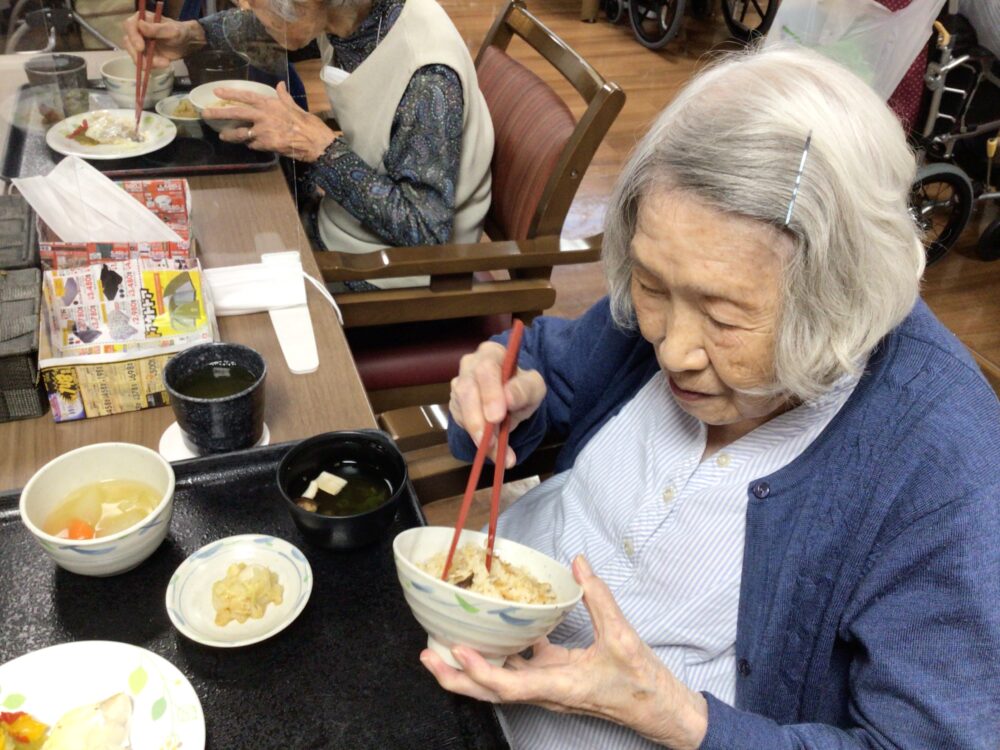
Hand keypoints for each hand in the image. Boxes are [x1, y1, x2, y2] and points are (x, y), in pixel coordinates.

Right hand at [122, 14, 204, 68]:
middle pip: (128, 42)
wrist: (187, 43)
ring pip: (134, 54)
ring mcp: (140, 43)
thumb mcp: (172, 30)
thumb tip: (140, 25)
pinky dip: (152, 65)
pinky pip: (142, 62)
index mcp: (142, 19)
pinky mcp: (144, 54)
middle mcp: (137, 30)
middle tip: (150, 63)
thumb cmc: (180, 32)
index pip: (130, 26)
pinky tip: (164, 63)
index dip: (133, 37)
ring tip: (164, 63)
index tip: (141, 48)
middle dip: (137, 54)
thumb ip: (157, 29)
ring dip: (147, 62)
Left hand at [211, 82, 336, 161]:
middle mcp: (263, 116)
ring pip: (240, 133)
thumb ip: (284, 97)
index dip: (230, 93)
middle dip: (218, 113)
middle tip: (205, 114)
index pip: (246, 96)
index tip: (217, 91)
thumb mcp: (295, 107)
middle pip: (236, 113)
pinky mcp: (265, 145)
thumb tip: (279, 85)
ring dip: (230, 135)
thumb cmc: (308, 124)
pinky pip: (253, 145)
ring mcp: (263, 131)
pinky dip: (252, 145)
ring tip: (223, 136)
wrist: (315, 142)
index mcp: (270, 104)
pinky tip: (253, 145)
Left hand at [420, 556, 708, 749]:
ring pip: (500, 680)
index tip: (457, 649)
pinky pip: (520, 666)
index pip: (509, 686)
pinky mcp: (555, 678)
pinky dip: (501, 651)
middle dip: (455, 676)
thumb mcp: (622, 636)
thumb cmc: (641, 682)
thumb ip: (598, 597)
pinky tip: (494, 627)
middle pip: (489, 691)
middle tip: (426, 655)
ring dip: (470, 664)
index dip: (479, 670)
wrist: (659, 709)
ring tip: (444, 642)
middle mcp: (546, 691)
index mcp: (559, 686)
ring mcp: (548, 686)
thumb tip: (578, 564)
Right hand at [449, 338, 544, 467]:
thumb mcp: (534, 387)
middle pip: (466, 390)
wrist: (512, 399)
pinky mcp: (456, 406)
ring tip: (497, 453)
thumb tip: (508, 398)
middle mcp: (469, 366)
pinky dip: (478, 441)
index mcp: (491, 354)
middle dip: (477, 419)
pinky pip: (462, 424)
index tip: (497, 416)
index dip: (490, 392)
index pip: (486, 369)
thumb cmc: (521, 387)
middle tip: (490, 442)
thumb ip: (524, 389)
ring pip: (461, 409)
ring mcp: (459, 385)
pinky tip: (493, 452)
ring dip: (478, 434)